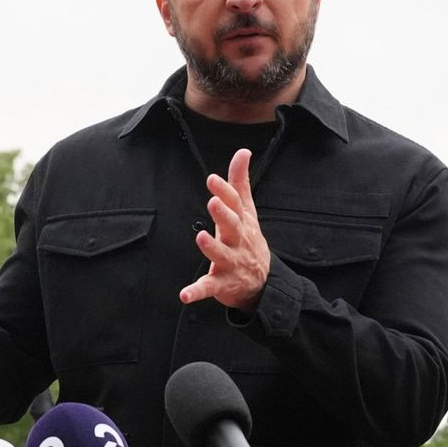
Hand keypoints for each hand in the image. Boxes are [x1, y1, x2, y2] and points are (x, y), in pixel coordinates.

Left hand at [180, 149, 269, 312]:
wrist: (263, 282)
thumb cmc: (248, 240)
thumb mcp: (247, 211)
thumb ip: (240, 182)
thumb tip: (243, 151)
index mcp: (241, 223)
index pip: (235, 205)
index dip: (224, 192)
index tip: (212, 179)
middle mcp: (238, 242)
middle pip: (232, 227)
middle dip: (223, 215)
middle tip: (213, 202)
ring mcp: (231, 263)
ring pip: (221, 256)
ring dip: (212, 248)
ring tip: (201, 237)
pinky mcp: (222, 284)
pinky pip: (209, 288)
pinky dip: (197, 291)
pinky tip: (185, 295)